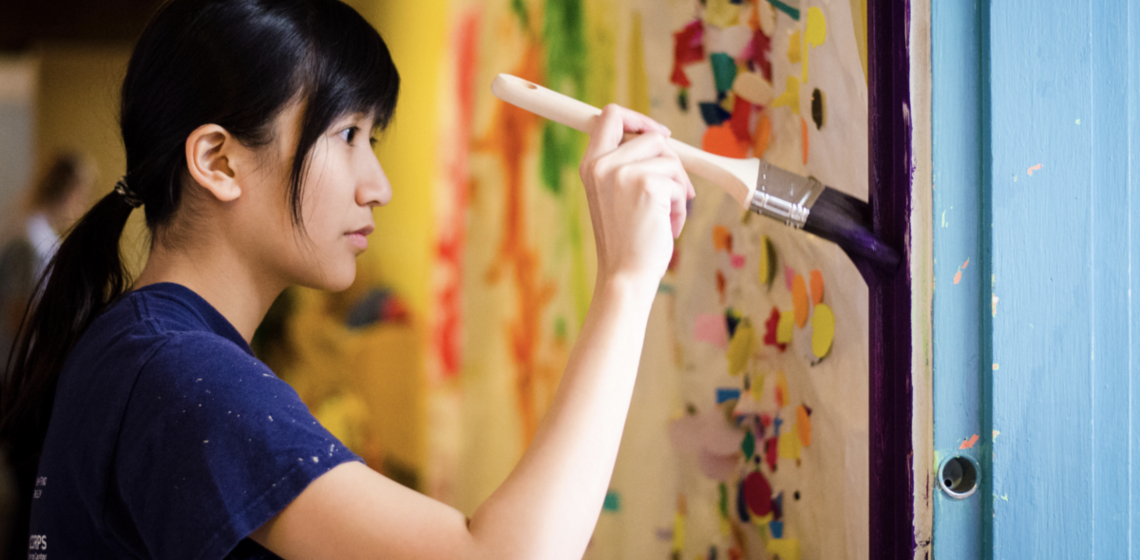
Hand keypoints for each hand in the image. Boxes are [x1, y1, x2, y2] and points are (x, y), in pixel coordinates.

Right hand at [579, 104, 694, 285]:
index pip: (610, 116)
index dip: (639, 118)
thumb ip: (626, 165)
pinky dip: (680, 206)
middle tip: (676, 190)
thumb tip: (661, 139)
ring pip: (670, 159)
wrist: (625, 274)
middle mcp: (602, 165)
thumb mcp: (614, 196)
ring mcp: (623, 173)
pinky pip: (677, 183)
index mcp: (590, 165)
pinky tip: (668, 227)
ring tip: (667, 216)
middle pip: (652, 136)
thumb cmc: (625, 240)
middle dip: (671, 162)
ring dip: (677, 188)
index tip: (660, 134)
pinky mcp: (646, 184)